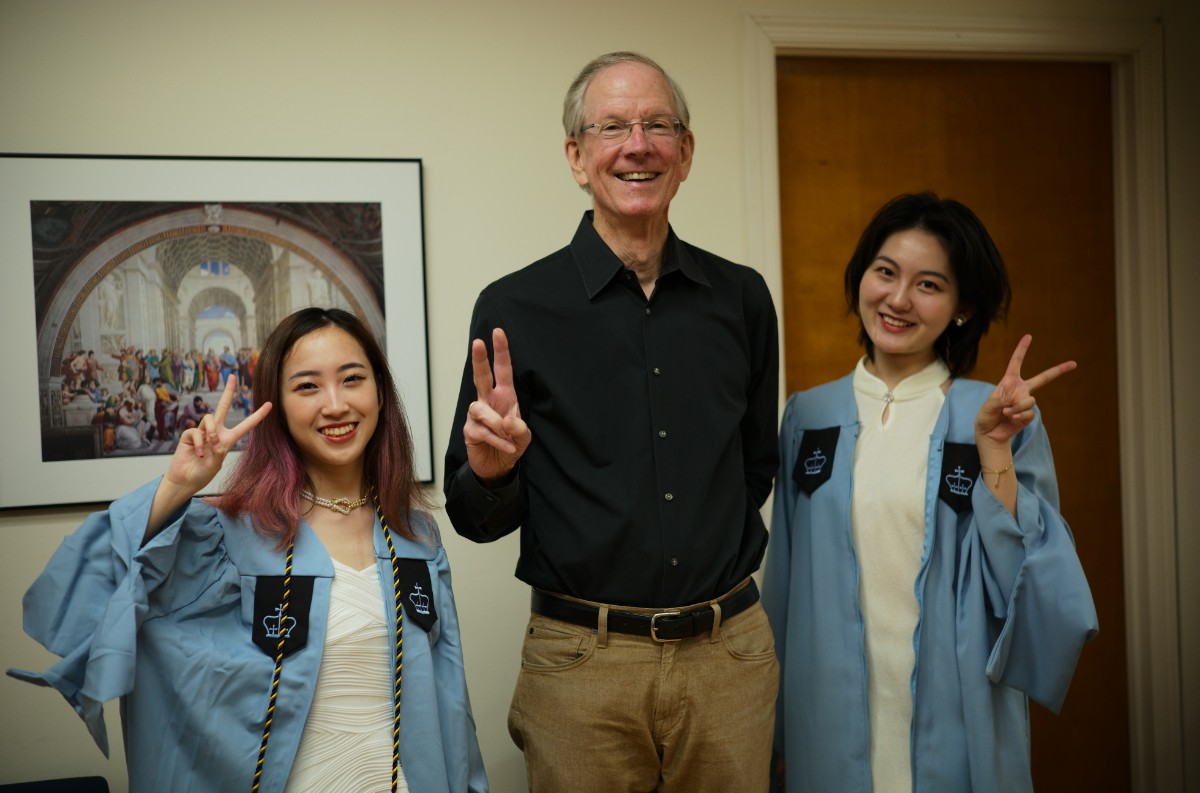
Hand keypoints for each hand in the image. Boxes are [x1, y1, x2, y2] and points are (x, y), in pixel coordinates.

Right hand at [145, 375, 270, 542]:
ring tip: (209, 446)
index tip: (270, 405)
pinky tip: (199, 453)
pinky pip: (196, 431)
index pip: (246, 425)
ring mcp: (202, 432)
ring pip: (209, 418)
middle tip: (232, 376)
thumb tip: (211, 435)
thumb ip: (218, 448)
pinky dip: (200, 443)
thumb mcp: (217, 462)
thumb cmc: (203, 473)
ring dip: (210, 432)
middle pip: (222, 407)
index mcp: (228, 439)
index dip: (258, 416)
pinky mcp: (190, 435)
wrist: (185, 480)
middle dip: (228, 392)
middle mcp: (215, 432)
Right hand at [463, 328, 530, 483]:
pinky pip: (482, 431)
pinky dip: (498, 441)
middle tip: (477, 342)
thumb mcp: (523, 437)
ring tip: (508, 436)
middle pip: (481, 376)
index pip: (502, 370)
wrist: (497, 466)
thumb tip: (507, 422)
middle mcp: (488, 401)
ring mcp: (476, 415)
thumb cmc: (510, 443)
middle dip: (479, 359)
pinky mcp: (470, 430)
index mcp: (504, 396)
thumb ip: (519, 428)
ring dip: (496, 423)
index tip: (498, 332)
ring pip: (480, 409)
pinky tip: (507, 448)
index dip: (500, 351)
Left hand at [975, 334, 1075, 445]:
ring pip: (1030, 401)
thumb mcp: (987, 407)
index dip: (1022, 349)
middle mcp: (1020, 390)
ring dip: (1017, 407)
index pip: (1016, 363)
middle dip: (1058, 371)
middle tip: (1074, 364)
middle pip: (1043, 378)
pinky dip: (1019, 416)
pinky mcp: (1028, 415)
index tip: (1028, 336)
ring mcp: (1026, 402)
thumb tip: (1013, 399)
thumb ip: (999, 401)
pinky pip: (1029, 413)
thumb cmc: (985, 418)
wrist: (990, 435)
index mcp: (1008, 382)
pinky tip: (1011, 419)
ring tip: (1006, 412)